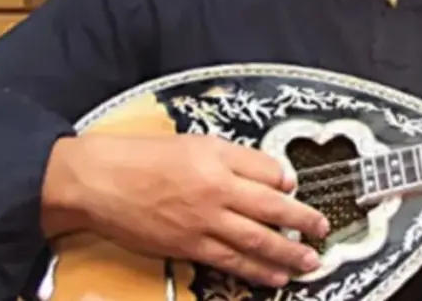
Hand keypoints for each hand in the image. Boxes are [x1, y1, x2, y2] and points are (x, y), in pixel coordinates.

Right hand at [41, 134, 329, 287]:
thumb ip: (240, 158)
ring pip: (255, 243)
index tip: (299, 189)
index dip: (288, 183)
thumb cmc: (145, 158)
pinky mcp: (187, 248)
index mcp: (219, 162)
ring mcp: (202, 224)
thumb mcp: (197, 143)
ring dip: (286, 255)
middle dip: (302, 223)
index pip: (268, 173)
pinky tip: (274, 278)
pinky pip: (229, 263)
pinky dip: (255, 272)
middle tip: (322, 231)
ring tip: (309, 263)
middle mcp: (216, 194)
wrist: (99, 182)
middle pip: (271, 211)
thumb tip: (279, 175)